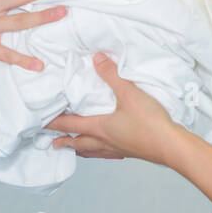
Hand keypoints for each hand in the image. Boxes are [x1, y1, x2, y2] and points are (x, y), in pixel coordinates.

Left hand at [45, 52, 183, 163]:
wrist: (171, 146)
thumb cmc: (149, 123)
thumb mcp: (129, 93)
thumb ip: (112, 75)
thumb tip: (97, 59)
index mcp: (99, 127)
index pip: (70, 125)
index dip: (54, 123)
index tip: (40, 124)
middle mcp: (105, 140)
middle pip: (79, 142)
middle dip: (65, 141)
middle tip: (54, 143)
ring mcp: (118, 148)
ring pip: (93, 150)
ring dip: (82, 148)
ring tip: (76, 148)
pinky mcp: (131, 152)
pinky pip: (109, 153)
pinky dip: (102, 152)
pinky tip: (109, 150)